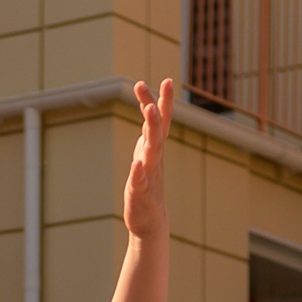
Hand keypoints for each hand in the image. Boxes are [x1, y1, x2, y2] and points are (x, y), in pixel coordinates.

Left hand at [122, 79, 174, 242]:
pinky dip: (138, 173)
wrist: (150, 222)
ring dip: (151, 131)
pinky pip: (140, 182)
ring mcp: (148, 175)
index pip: (161, 121)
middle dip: (159, 108)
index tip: (166, 80)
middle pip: (159, 130)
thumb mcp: (146, 155)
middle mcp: (154, 159)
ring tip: (148, 110)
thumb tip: (149, 108)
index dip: (162, 100)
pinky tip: (136, 165)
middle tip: (164, 85)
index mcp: (154, 149)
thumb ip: (148, 133)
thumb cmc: (146, 187)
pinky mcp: (140, 194)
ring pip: (152, 151)